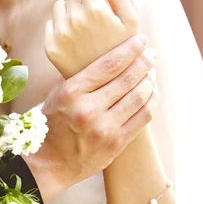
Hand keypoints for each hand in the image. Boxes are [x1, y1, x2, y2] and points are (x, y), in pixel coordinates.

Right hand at [24, 35, 157, 201]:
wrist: (50, 163)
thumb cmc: (52, 123)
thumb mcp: (56, 94)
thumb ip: (77, 74)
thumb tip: (101, 51)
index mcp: (72, 92)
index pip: (110, 64)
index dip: (130, 49)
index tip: (141, 40)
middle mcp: (89, 109)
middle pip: (128, 78)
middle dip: (145, 61)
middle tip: (151, 53)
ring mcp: (104, 128)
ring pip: (140, 96)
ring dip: (150, 79)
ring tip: (152, 71)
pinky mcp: (116, 144)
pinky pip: (143, 117)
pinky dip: (152, 101)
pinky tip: (152, 92)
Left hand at [45, 0, 139, 78]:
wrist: (108, 85)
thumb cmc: (123, 48)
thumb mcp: (131, 19)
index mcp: (95, 10)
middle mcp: (74, 20)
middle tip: (95, 16)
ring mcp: (60, 35)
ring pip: (60, 7)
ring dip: (70, 12)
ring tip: (85, 30)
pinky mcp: (51, 48)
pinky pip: (51, 24)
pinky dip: (61, 27)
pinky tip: (75, 41)